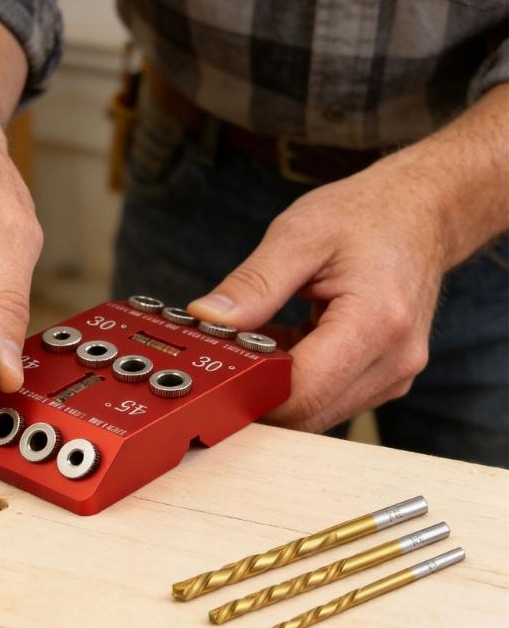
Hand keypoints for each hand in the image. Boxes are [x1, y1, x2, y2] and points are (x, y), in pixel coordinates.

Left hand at [188, 156, 449, 431]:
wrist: (420, 213)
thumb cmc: (365, 216)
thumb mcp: (299, 235)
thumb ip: (252, 284)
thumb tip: (208, 319)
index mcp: (376, 322)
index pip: (303, 392)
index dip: (249, 390)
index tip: (214, 368)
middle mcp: (392, 361)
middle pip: (307, 413)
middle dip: (256, 391)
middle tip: (223, 353)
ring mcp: (392, 376)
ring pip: (314, 412)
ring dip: (275, 385)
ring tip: (257, 337)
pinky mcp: (383, 379)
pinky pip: (327, 398)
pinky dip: (295, 378)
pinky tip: (280, 342)